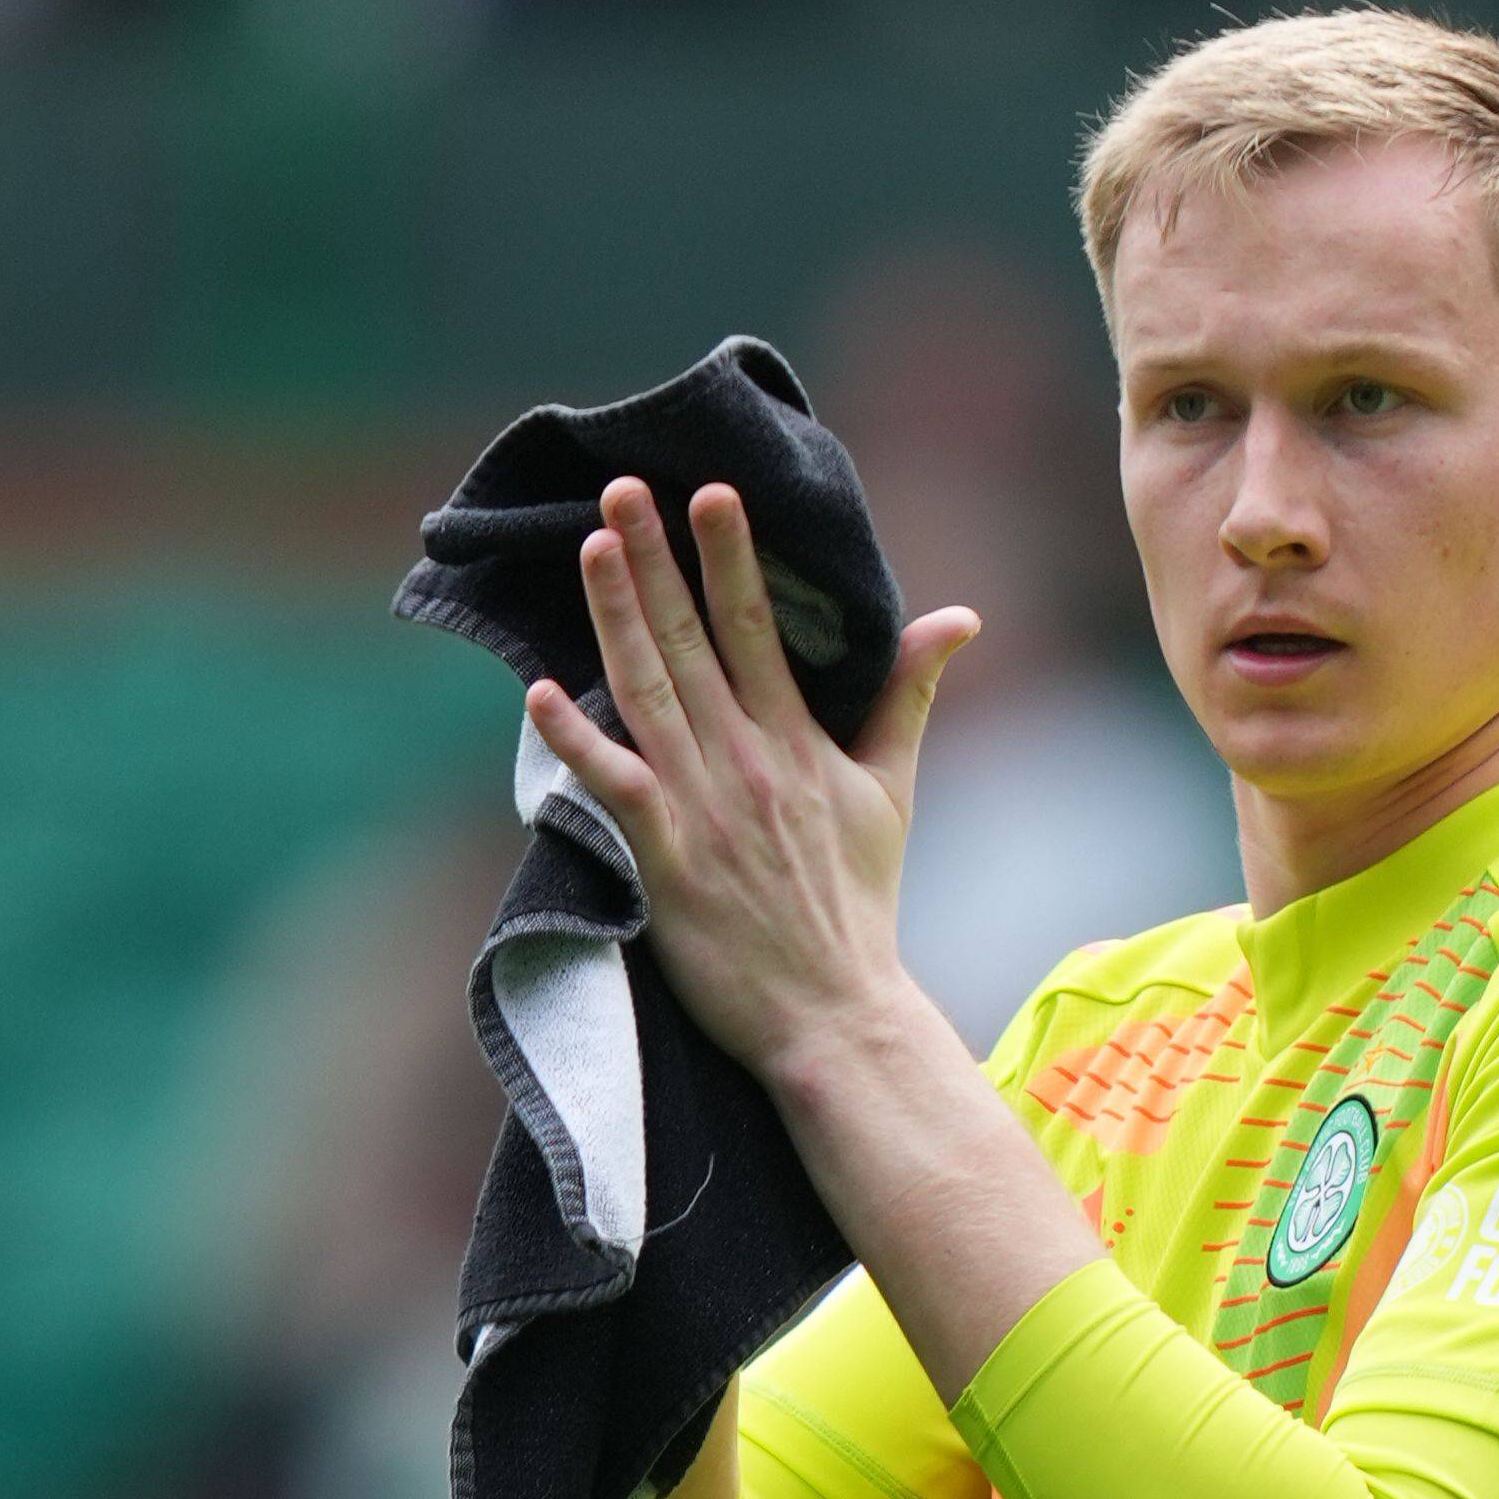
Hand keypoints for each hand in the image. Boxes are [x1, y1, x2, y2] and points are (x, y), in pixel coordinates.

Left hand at [523, 474, 977, 1084]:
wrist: (833, 1010)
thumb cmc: (856, 902)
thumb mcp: (892, 790)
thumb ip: (908, 695)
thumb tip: (958, 618)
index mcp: (799, 741)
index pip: (759, 627)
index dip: (731, 556)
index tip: (709, 491)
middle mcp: (748, 761)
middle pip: (692, 641)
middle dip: (658, 560)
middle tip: (624, 487)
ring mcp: (703, 809)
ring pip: (648, 692)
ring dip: (616, 617)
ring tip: (590, 547)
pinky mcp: (665, 861)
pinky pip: (614, 786)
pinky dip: (577, 739)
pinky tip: (540, 690)